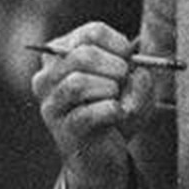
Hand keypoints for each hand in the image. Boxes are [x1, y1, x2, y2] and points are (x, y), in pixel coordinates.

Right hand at [31, 21, 154, 188]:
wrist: (105, 155)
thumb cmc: (115, 109)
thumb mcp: (134, 86)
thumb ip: (141, 73)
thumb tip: (137, 72)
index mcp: (62, 54)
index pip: (91, 33)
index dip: (119, 44)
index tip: (130, 59)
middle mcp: (47, 76)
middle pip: (82, 54)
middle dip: (114, 66)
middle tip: (124, 80)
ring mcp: (51, 104)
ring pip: (77, 82)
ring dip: (109, 88)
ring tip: (117, 97)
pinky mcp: (63, 130)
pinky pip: (86, 113)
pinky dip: (110, 110)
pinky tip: (117, 113)